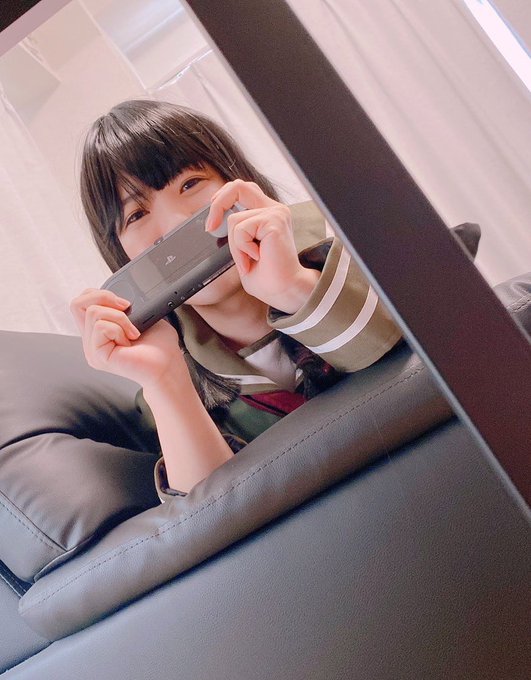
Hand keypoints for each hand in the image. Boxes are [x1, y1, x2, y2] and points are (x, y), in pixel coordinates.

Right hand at [70, 289, 186, 389]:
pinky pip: (101, 326)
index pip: (82, 302)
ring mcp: (92, 349)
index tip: (125, 302)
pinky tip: (129, 341)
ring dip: (120, 317)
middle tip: (126, 308)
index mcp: (99, 331)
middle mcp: (92, 340)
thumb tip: (115, 296)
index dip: (100, 294)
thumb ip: (121, 306)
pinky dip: (120, 328)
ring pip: (93, 312)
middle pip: (77, 303)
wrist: (168, 366)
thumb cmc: (159, 346)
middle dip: (104, 297)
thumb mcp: (140, 316)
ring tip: (133, 332)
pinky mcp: (97, 355)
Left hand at [206, 180, 319, 312]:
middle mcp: (274, 209)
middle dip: (218, 205)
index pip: (242, 190)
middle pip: (238, 187)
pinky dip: (241, 248)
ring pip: (234, 219)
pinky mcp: (274, 221)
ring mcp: (276, 213)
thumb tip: (214, 223)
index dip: (223, 198)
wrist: (284, 290)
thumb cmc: (267, 276)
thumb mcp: (243, 248)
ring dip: (234, 245)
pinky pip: (241, 229)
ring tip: (247, 260)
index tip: (212, 221)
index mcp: (267, 213)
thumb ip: (235, 231)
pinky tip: (256, 257)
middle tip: (210, 227)